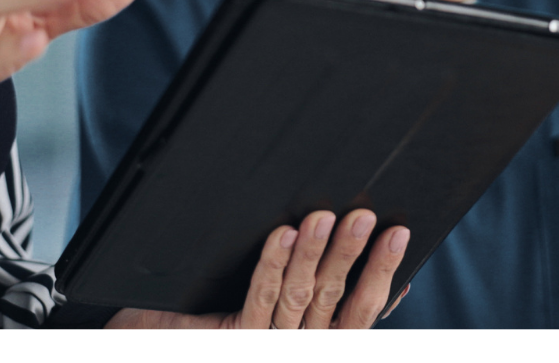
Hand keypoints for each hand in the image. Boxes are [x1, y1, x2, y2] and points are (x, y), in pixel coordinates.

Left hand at [106, 209, 411, 329]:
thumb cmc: (226, 324)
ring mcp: (270, 341)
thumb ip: (337, 306)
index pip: (362, 310)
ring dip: (314, 253)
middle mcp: (300, 343)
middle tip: (366, 215)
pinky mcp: (237, 336)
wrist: (158, 340)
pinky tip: (282, 234)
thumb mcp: (288, 317)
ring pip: (300, 297)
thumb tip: (396, 284)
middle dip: (351, 254)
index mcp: (319, 339)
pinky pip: (259, 297)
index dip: (382, 272)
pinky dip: (273, 264)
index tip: (400, 233)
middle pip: (333, 299)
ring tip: (326, 215)